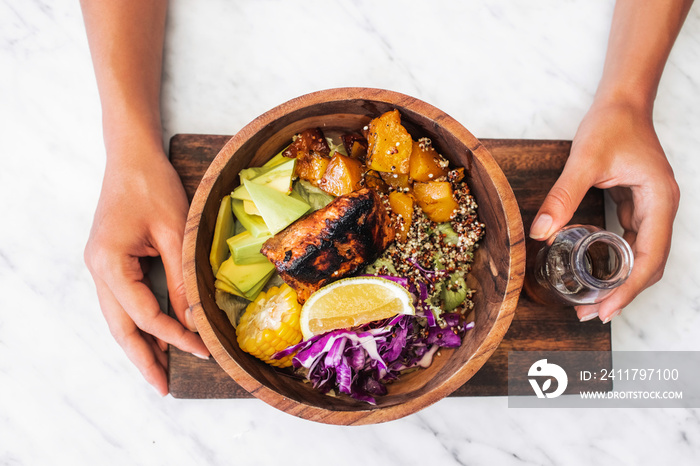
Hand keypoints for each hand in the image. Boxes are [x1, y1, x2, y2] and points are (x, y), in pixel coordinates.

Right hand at [84, 144, 209, 394]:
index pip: (144, 314)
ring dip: (138, 344)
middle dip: (142, 358)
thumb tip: (191, 318)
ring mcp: (99, 266)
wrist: (131, 156)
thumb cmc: (153, 186)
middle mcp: (97, 269)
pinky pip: (122, 301)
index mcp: (109, 262)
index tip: (201, 351)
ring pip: (117, 318)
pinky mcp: (109, 261)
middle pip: (120, 326)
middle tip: (162, 387)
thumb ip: (180, 278)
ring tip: (159, 371)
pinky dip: (138, 322)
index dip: (174, 335)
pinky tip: (155, 336)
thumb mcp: (173, 233)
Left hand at [530, 98, 679, 322]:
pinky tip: (597, 275)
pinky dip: (617, 262)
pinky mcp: (638, 206)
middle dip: (623, 293)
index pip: (649, 257)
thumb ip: (563, 196)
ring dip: (621, 282)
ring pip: (642, 256)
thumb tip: (541, 232)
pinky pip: (631, 243)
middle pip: (649, 264)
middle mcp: (661, 209)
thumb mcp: (585, 160)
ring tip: (593, 303)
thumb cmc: (612, 124)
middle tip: (592, 315)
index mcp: (659, 200)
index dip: (629, 289)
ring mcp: (651, 209)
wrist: (622, 102)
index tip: (606, 310)